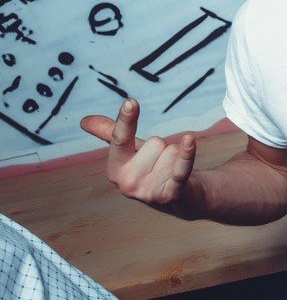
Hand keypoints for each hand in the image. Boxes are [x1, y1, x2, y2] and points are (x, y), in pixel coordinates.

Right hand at [80, 99, 198, 209]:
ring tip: (171, 172)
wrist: (179, 198)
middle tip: (162, 164)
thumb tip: (84, 121)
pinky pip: (180, 167)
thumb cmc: (152, 169)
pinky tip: (189, 140)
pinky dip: (186, 154)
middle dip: (163, 148)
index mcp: (115, 169)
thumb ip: (110, 134)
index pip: (120, 138)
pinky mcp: (171, 195)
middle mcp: (128, 183)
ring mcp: (148, 192)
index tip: (131, 101)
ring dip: (176, 157)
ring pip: (171, 151)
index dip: (126, 119)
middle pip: (155, 142)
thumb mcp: (130, 151)